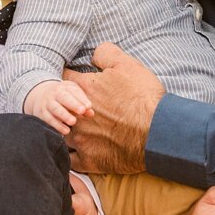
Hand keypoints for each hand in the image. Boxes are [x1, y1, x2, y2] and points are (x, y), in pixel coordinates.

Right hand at [24, 79, 93, 134]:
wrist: (39, 94)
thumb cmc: (62, 96)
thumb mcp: (72, 94)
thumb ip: (82, 103)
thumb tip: (91, 113)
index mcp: (64, 87)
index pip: (74, 91)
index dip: (81, 99)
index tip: (88, 106)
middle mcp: (55, 94)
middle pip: (63, 97)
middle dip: (73, 104)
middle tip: (82, 110)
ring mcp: (47, 103)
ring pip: (55, 109)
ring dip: (64, 115)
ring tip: (73, 122)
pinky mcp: (42, 113)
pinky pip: (49, 119)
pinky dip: (57, 125)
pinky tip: (66, 130)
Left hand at [65, 42, 164, 172]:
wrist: (158, 132)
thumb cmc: (143, 98)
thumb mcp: (127, 65)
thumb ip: (106, 53)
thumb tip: (94, 53)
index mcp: (83, 90)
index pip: (63, 79)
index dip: (67, 78)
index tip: (71, 80)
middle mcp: (75, 116)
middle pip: (57, 109)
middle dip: (62, 106)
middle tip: (70, 106)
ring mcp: (80, 140)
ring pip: (58, 135)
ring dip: (62, 130)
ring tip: (69, 129)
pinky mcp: (89, 160)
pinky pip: (69, 161)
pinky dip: (69, 156)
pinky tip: (73, 152)